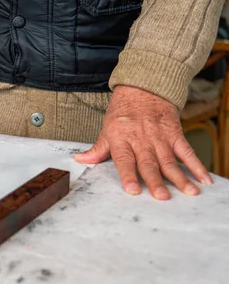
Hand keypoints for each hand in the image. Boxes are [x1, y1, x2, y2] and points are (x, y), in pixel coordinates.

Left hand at [74, 85, 212, 199]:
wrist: (144, 87)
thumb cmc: (123, 110)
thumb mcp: (107, 128)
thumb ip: (97, 149)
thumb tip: (80, 160)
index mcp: (122, 138)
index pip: (124, 160)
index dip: (128, 175)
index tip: (133, 190)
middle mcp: (141, 139)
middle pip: (149, 163)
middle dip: (156, 181)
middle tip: (162, 197)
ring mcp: (160, 137)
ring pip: (169, 160)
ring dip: (180, 178)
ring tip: (188, 192)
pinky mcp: (175, 134)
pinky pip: (186, 151)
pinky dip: (196, 165)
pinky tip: (202, 179)